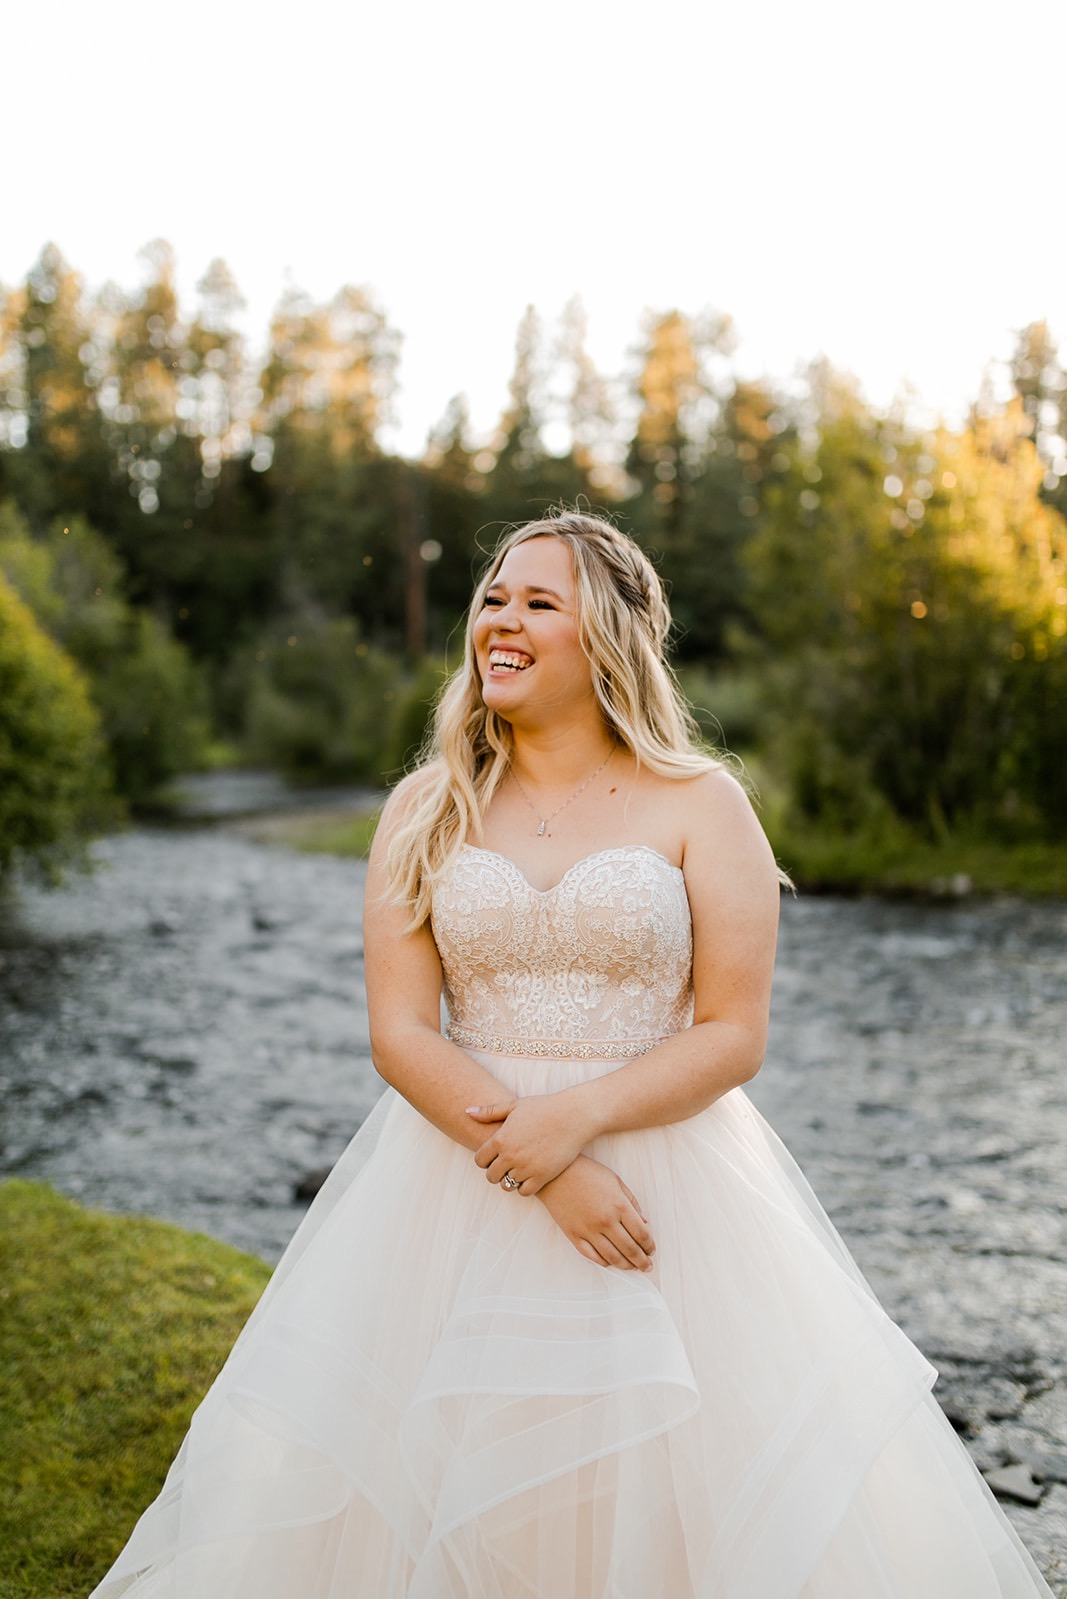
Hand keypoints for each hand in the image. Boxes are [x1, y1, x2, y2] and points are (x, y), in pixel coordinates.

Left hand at [467, 1092, 594, 1195]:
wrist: (573, 1116)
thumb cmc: (543, 1107)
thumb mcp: (514, 1105)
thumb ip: (489, 1112)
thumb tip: (467, 1112)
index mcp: (500, 1139)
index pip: (480, 1160)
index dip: (485, 1160)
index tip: (493, 1156)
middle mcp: (510, 1155)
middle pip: (491, 1176)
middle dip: (496, 1171)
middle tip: (506, 1165)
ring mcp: (526, 1167)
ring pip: (507, 1185)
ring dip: (510, 1179)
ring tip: (519, 1169)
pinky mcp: (542, 1176)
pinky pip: (524, 1192)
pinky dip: (525, 1187)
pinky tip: (530, 1176)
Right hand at [537, 1155, 655, 1271]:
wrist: (555, 1173)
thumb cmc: (587, 1172)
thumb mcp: (615, 1180)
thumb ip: (632, 1202)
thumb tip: (645, 1222)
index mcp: (619, 1205)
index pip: (641, 1234)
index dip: (649, 1245)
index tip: (651, 1251)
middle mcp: (606, 1221)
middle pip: (629, 1249)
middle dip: (641, 1261)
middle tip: (647, 1266)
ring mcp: (589, 1230)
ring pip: (612, 1256)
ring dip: (626, 1265)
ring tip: (633, 1268)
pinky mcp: (574, 1235)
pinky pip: (592, 1255)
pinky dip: (604, 1262)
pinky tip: (611, 1263)